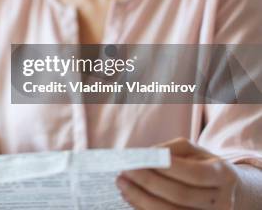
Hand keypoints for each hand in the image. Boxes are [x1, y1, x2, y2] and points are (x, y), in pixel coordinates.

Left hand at [117, 138, 237, 208]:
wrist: (230, 193)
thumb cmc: (204, 166)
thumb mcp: (194, 152)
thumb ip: (170, 149)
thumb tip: (143, 155)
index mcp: (223, 175)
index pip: (195, 174)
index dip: (167, 167)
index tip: (138, 159)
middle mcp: (222, 201)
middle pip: (181, 195)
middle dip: (148, 182)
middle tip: (124, 171)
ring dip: (141, 198)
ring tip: (122, 184)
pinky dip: (144, 209)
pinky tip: (130, 197)